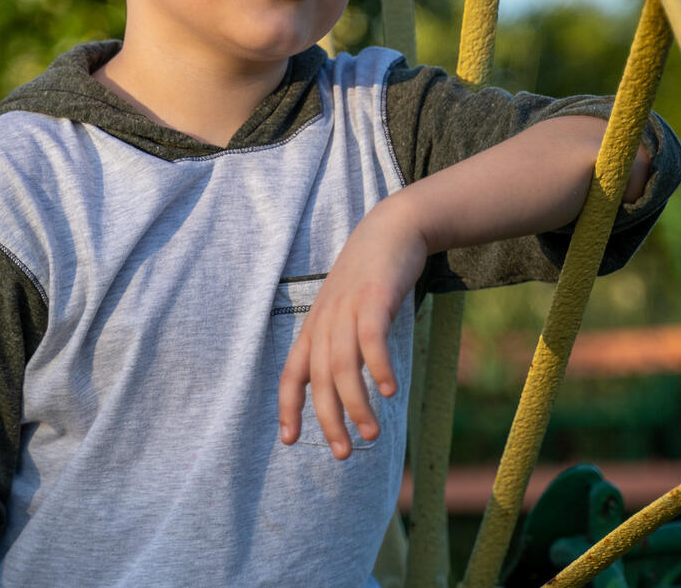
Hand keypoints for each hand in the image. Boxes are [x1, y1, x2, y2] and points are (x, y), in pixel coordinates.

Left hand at [278, 200, 426, 459]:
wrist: (391, 227)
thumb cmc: (371, 275)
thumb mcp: (347, 307)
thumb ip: (342, 340)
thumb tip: (345, 379)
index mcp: (316, 325)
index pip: (292, 371)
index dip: (288, 406)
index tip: (289, 440)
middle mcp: (326, 319)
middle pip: (319, 377)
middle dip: (328, 419)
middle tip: (344, 453)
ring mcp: (348, 307)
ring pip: (343, 364)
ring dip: (356, 403)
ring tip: (372, 433)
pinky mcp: (374, 297)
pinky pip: (371, 337)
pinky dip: (378, 366)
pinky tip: (389, 390)